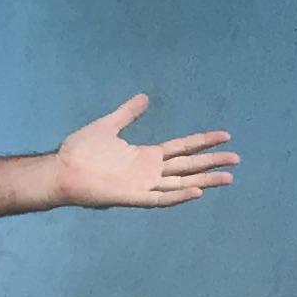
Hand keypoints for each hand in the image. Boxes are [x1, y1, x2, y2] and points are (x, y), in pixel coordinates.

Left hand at [41, 93, 236, 210]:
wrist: (60, 169)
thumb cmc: (80, 151)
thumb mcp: (108, 126)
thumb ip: (128, 113)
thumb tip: (144, 97)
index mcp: (145, 156)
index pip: (182, 148)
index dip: (202, 142)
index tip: (224, 135)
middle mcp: (148, 172)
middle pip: (188, 166)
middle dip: (212, 162)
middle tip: (237, 158)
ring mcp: (142, 185)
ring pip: (180, 183)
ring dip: (204, 180)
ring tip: (228, 178)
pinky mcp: (132, 197)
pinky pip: (160, 199)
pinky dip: (178, 196)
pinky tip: (197, 192)